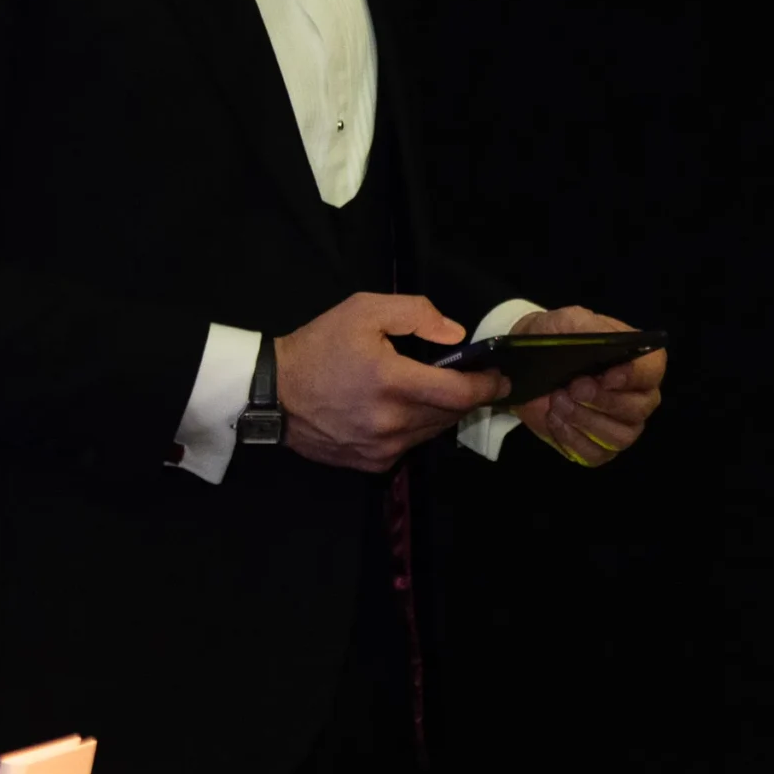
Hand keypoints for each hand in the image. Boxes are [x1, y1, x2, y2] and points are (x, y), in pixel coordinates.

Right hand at [274, 292, 510, 473]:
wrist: (272, 392)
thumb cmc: (318, 346)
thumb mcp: (363, 310)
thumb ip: (415, 314)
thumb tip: (455, 336)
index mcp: (393, 381)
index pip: (460, 393)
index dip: (487, 386)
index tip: (500, 378)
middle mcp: (392, 421)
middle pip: (451, 414)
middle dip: (466, 396)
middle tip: (468, 378)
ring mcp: (382, 447)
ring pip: (433, 432)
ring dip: (441, 412)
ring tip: (433, 391)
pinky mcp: (372, 463)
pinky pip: (410, 446)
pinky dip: (416, 428)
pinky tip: (401, 410)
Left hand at [509, 306, 667, 465]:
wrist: (530, 363)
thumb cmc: (558, 339)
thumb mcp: (569, 322)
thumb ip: (587, 327)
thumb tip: (601, 342)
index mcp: (639, 362)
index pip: (652, 372)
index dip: (633, 376)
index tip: (607, 376)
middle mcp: (638, 397)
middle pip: (637, 410)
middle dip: (602, 401)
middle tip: (573, 388)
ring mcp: (621, 426)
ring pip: (619, 437)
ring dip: (584, 421)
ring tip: (558, 402)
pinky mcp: (599, 448)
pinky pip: (595, 456)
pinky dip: (571, 439)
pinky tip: (555, 419)